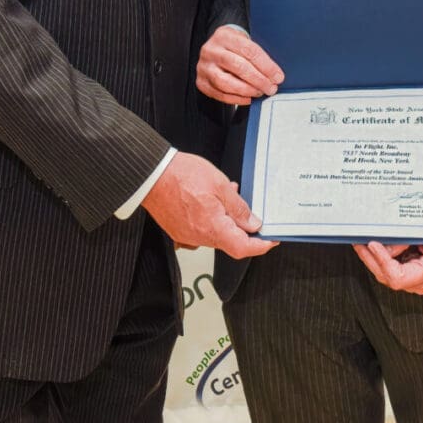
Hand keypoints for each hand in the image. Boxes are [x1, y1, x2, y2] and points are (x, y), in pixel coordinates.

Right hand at [142, 153, 275, 259]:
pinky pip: (201, 230)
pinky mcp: (178, 230)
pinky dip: (211, 219)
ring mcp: (187, 236)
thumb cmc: (181, 175)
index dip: (260, 246)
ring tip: (225, 195)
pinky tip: (210, 201)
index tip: (270, 240)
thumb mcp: (220, 185)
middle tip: (247, 207)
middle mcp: (199, 237)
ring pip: (215, 234)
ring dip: (225, 219)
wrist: (151, 174)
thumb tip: (253, 223)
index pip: (243, 248)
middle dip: (242, 226)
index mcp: (213, 228)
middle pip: (230, 241)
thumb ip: (238, 207)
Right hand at [196, 26, 284, 103]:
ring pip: (226, 82)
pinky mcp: (201, 82)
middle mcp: (211, 50)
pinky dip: (236, 99)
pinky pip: (220, 94)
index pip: (249, 51)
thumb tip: (275, 75)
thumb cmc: (234, 47)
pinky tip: (249, 98)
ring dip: (247, 90)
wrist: (214, 48)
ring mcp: (203, 67)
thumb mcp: (244, 41)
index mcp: (224, 36)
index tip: (278, 76)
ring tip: (260, 92)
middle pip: (238, 66)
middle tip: (271, 88)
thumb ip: (257, 55)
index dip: (266, 66)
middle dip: (258, 80)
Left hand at [353, 242, 422, 294]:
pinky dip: (378, 259)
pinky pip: (388, 271)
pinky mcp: (407, 279)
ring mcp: (413, 284)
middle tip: (358, 241)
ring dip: (371, 258)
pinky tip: (368, 248)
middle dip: (371, 259)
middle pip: (387, 277)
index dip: (383, 262)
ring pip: (384, 275)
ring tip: (359, 242)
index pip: (399, 277)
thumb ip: (406, 240)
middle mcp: (420, 284)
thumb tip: (383, 243)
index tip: (373, 245)